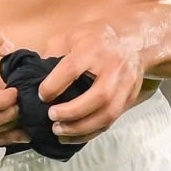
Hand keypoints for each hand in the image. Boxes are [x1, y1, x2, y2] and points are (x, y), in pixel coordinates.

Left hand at [38, 16, 149, 144]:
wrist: (135, 41)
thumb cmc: (98, 38)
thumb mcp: (72, 35)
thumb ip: (53, 52)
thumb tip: (36, 75)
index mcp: (94, 49)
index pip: (72, 69)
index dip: (53, 85)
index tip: (42, 95)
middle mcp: (113, 67)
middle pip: (97, 97)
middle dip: (71, 112)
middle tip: (51, 116)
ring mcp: (125, 85)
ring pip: (107, 114)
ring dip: (81, 128)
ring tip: (58, 130)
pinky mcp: (129, 99)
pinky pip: (110, 121)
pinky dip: (90, 133)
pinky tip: (73, 135)